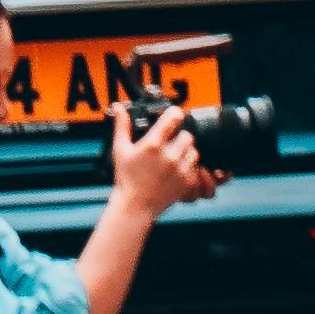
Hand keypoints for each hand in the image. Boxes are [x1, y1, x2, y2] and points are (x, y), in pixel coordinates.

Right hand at [104, 104, 223, 225]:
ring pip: (193, 151)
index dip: (174, 114)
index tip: (172, 116)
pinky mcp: (187, 182)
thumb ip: (122, 126)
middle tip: (170, 143)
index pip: (174, 117)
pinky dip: (189, 168)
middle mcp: (169, 156)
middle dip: (179, 137)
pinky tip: (176, 170)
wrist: (136, 206)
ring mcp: (180, 170)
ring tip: (173, 158)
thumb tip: (119, 107)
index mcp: (153, 144)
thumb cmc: (126, 178)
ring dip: (186, 152)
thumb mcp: (120, 149)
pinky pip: (196, 168)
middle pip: (187, 135)